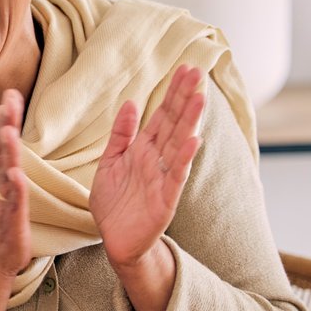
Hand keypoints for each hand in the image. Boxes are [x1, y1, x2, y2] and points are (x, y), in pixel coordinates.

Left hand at [90, 65, 204, 267]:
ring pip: (179, 145)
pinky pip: (176, 176)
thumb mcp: (110, 163)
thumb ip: (121, 135)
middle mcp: (156, 159)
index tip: (184, 69)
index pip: (161, 115)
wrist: (115, 241)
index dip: (172, 93)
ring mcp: (163, 178)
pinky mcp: (166, 200)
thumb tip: (131, 103)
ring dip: (190, 122)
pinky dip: (184, 159)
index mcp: (143, 149)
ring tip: (200, 98)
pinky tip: (193, 141)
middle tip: (197, 71)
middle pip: (174, 123)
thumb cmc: (114, 203)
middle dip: (184, 98)